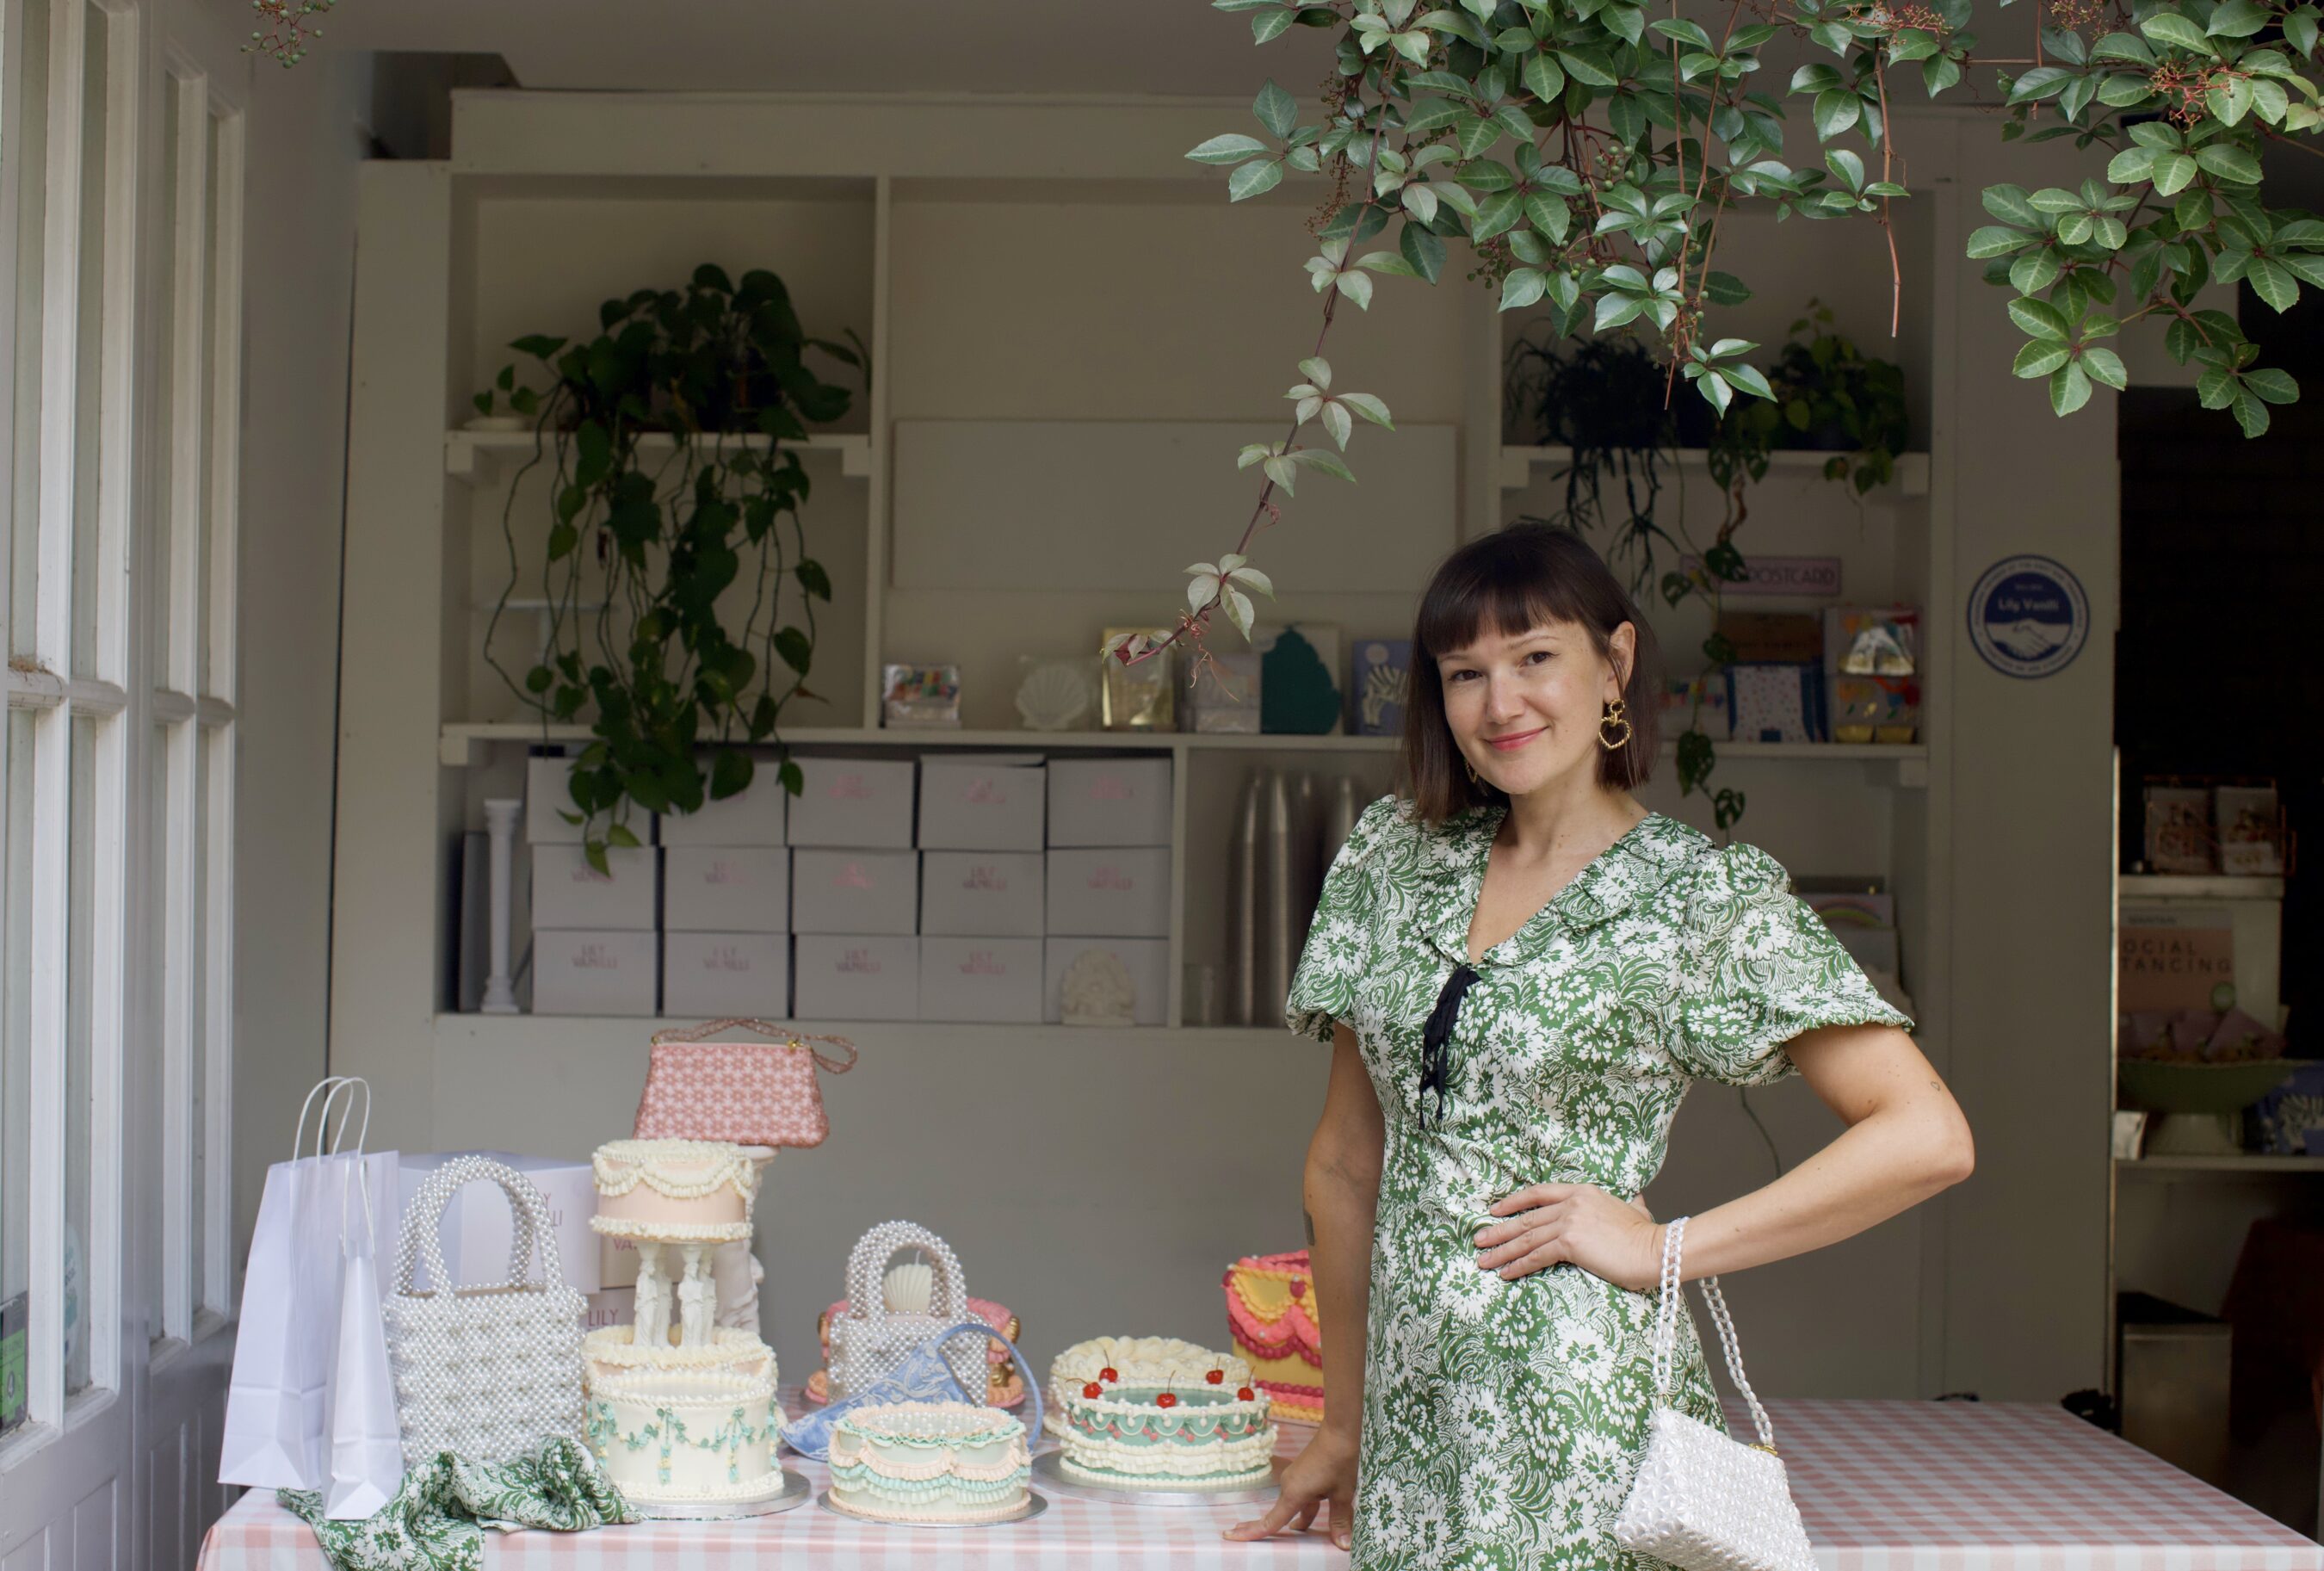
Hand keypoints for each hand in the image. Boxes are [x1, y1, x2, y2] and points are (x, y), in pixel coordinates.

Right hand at [1223, 1425, 1357, 1549]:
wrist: (1338, 1432)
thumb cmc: (1339, 1462)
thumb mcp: (1342, 1494)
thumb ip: (1339, 1521)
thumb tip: (1343, 1545)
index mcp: (1293, 1494)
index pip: (1271, 1521)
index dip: (1252, 1532)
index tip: (1231, 1536)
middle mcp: (1288, 1487)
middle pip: (1276, 1514)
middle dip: (1260, 1527)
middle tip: (1235, 1533)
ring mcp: (1294, 1479)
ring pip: (1293, 1506)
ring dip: (1297, 1520)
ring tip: (1298, 1532)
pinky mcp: (1301, 1474)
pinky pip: (1299, 1497)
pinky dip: (1304, 1509)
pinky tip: (1312, 1518)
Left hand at [1474, 1183, 1662, 1291]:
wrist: (1656, 1249)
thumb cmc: (1648, 1236)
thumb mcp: (1634, 1209)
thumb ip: (1628, 1203)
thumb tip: (1636, 1200)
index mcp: (1582, 1191)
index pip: (1538, 1193)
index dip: (1514, 1202)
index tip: (1496, 1210)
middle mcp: (1572, 1203)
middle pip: (1527, 1218)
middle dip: (1499, 1231)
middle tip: (1478, 1239)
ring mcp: (1569, 1221)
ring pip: (1526, 1238)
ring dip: (1501, 1250)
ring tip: (1483, 1260)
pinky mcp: (1570, 1243)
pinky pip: (1536, 1255)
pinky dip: (1518, 1265)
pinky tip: (1505, 1273)